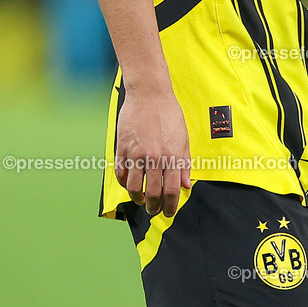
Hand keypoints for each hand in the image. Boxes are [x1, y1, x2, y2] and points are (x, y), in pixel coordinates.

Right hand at [114, 86, 191, 216]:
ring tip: (141, 200)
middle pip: (153, 194)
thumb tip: (186, 185)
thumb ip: (185, 163)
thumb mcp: (183, 138)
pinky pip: (121, 173)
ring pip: (134, 188)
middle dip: (153, 207)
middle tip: (153, 210)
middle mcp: (154, 157)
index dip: (170, 207)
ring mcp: (136, 153)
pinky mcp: (122, 148)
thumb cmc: (168, 113)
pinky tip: (129, 184)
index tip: (168, 212)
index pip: (172, 191)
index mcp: (172, 155)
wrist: (149, 94)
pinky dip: (124, 183)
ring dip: (137, 199)